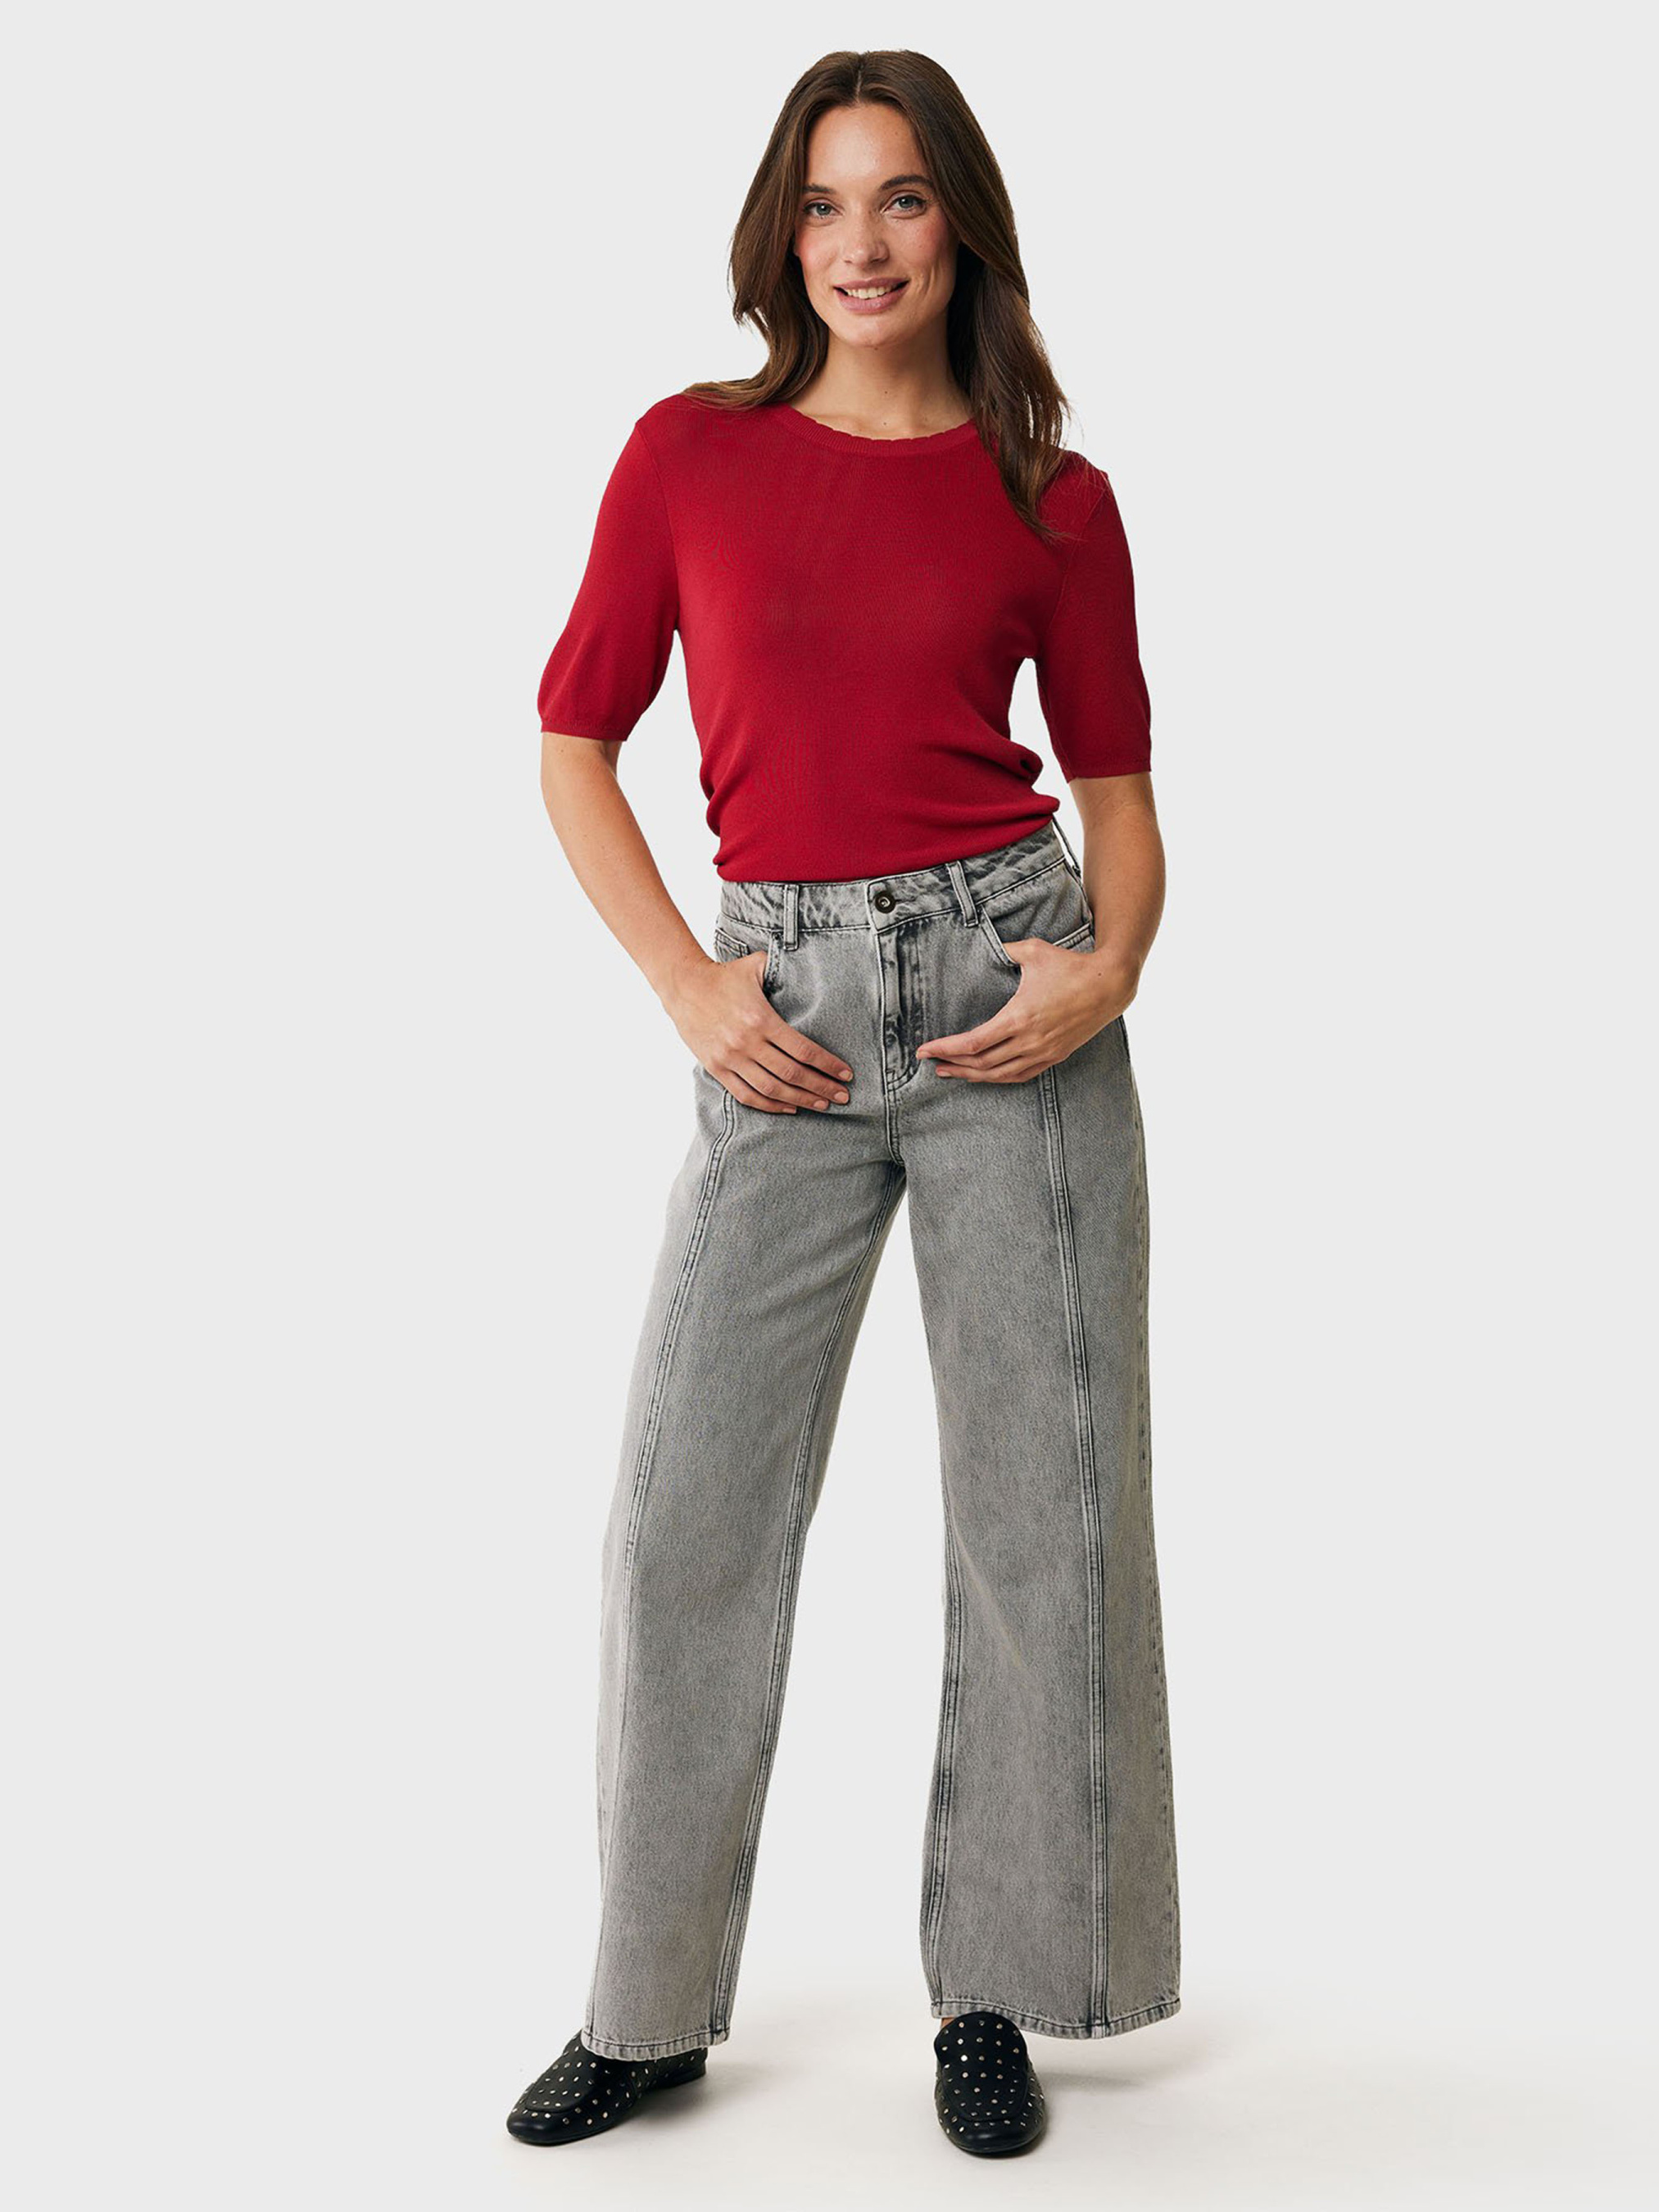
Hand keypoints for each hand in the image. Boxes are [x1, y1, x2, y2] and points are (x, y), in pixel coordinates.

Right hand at [668, 951, 853, 1113]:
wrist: (683, 986)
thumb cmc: (725, 976)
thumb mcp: (756, 965)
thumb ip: (783, 968)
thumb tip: (811, 967)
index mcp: (761, 1019)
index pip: (803, 1050)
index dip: (828, 1065)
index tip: (846, 1074)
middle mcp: (747, 1043)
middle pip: (792, 1074)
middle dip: (821, 1087)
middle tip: (842, 1096)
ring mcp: (730, 1059)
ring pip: (772, 1090)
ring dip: (800, 1100)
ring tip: (822, 1105)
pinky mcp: (717, 1068)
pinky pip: (747, 1095)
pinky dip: (770, 1106)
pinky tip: (790, 1108)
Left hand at [917, 942, 1133, 1083]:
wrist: (1109, 985)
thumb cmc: (1070, 965)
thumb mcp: (1033, 951)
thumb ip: (1003, 950)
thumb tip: (985, 945)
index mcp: (1019, 1017)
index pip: (973, 1043)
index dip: (945, 1049)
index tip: (925, 1050)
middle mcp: (1029, 1040)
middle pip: (981, 1064)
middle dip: (952, 1064)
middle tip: (932, 1063)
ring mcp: (1043, 1051)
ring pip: (999, 1075)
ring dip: (971, 1076)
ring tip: (950, 1072)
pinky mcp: (1054, 1056)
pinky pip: (1020, 1075)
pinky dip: (998, 1078)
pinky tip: (984, 1075)